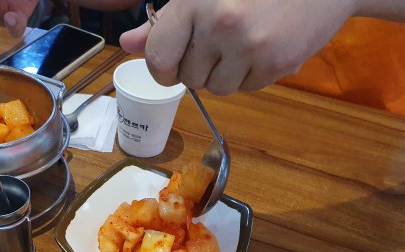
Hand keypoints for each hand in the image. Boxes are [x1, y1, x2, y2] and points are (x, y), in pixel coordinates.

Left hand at [120, 0, 356, 94]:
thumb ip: (165, 22)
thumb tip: (127, 44)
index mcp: (194, 2)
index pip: (158, 57)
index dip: (163, 67)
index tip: (173, 63)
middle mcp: (219, 23)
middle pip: (189, 78)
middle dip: (200, 67)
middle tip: (221, 43)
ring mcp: (249, 45)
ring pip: (217, 89)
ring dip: (226, 75)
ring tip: (245, 44)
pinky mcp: (276, 63)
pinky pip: (247, 89)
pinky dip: (253, 75)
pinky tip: (265, 47)